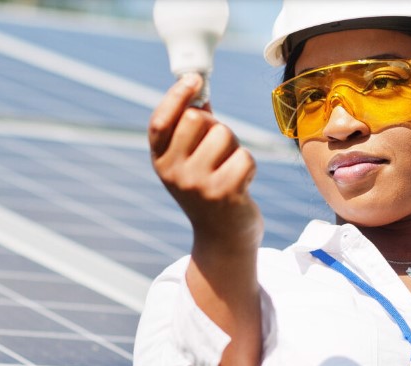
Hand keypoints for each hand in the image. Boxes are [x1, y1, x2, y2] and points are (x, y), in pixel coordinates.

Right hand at [148, 74, 261, 249]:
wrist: (223, 241)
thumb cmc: (210, 192)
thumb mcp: (190, 163)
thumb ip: (192, 131)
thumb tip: (200, 94)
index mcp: (161, 161)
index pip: (160, 120)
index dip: (176, 95)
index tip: (194, 79)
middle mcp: (173, 172)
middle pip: (198, 120)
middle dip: (217, 126)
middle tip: (221, 149)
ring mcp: (197, 184)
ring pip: (225, 136)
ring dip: (235, 148)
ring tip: (230, 169)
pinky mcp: (224, 193)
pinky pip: (244, 157)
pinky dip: (249, 166)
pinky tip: (242, 183)